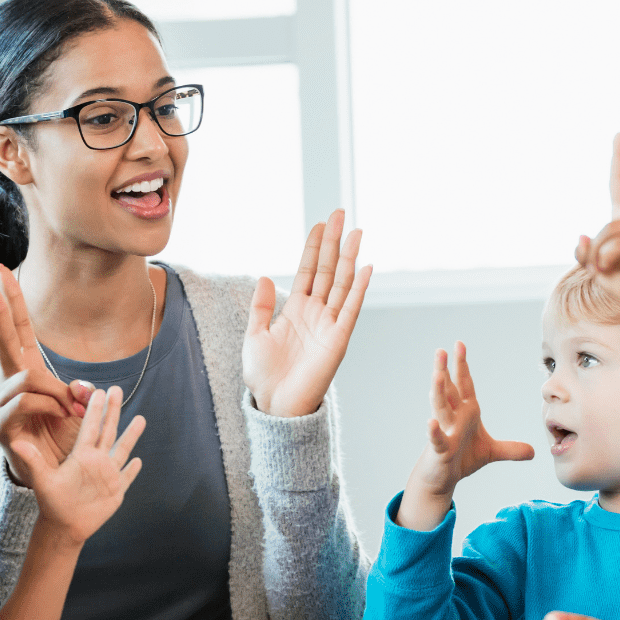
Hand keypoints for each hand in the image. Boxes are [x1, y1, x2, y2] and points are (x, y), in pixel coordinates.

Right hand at [0, 265, 91, 488]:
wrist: (56, 477)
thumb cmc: (64, 439)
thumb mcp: (79, 411)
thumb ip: (79, 393)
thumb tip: (82, 388)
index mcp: (27, 372)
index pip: (18, 330)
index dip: (11, 303)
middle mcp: (9, 383)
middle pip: (4, 339)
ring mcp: (1, 403)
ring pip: (28, 378)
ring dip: (56, 392)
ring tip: (70, 411)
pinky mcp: (1, 424)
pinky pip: (26, 402)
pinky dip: (50, 407)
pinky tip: (60, 416)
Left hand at [16, 385, 145, 544]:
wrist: (63, 526)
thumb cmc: (51, 503)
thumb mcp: (43, 479)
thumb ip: (33, 459)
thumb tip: (16, 442)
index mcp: (81, 455)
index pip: (90, 427)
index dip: (93, 409)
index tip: (97, 390)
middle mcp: (95, 461)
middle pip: (108, 431)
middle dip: (113, 411)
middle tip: (117, 389)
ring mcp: (107, 475)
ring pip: (122, 450)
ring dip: (131, 435)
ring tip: (140, 418)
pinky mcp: (115, 491)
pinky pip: (127, 477)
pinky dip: (133, 469)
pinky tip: (139, 460)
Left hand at [244, 210, 372, 417]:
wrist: (275, 405)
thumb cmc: (265, 376)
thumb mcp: (254, 335)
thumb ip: (261, 307)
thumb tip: (264, 277)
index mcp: (295, 310)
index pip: (308, 270)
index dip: (313, 247)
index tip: (320, 223)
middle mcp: (315, 313)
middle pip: (327, 269)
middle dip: (333, 242)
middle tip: (340, 214)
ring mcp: (329, 324)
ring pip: (341, 283)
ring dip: (348, 257)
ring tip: (355, 232)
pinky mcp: (338, 339)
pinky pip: (350, 309)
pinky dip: (358, 288)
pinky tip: (365, 267)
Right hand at [397, 342, 533, 528]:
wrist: (443, 478)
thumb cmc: (461, 459)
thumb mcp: (491, 452)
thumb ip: (511, 449)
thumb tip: (533, 451)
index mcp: (465, 413)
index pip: (464, 385)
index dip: (462, 366)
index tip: (459, 345)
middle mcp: (453, 418)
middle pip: (448, 391)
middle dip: (444, 370)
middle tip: (441, 350)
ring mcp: (445, 432)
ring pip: (440, 409)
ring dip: (438, 392)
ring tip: (437, 374)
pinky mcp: (439, 450)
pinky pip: (437, 439)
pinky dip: (434, 431)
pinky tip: (430, 422)